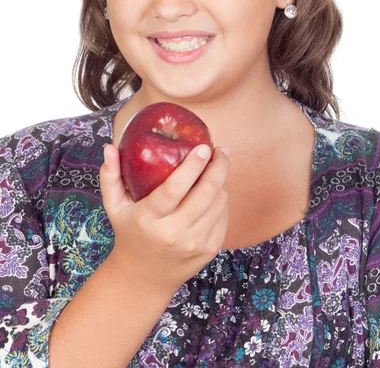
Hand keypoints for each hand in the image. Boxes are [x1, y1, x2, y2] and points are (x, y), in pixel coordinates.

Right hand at [99, 143, 229, 293]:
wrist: (143, 278)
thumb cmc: (129, 233)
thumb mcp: (114, 207)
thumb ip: (110, 176)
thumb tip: (110, 147)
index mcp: (149, 218)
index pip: (174, 188)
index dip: (193, 165)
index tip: (204, 147)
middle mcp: (173, 233)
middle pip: (205, 193)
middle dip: (218, 167)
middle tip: (221, 150)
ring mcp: (193, 244)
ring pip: (218, 203)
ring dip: (220, 182)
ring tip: (215, 169)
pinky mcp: (209, 251)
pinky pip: (223, 217)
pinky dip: (222, 201)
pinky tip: (215, 193)